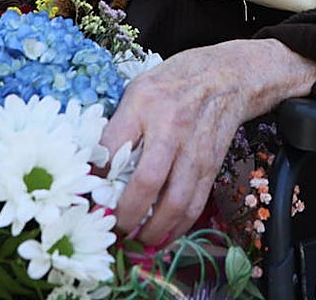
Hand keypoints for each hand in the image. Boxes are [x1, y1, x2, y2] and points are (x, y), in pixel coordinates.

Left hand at [100, 39, 315, 244]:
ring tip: (135, 240)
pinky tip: (162, 234)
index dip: (95, 175)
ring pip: (175, 202)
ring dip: (153, 230)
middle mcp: (171, 126)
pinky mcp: (211, 165)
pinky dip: (177, 227)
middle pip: (147, 181)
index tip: (87, 193)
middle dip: (126, 214)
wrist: (229, 76)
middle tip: (112, 227)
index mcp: (146, 101)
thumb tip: (95, 166)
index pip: (112, 145)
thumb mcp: (139, 88)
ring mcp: (195, 148)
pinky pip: (195, 204)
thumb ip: (119, 123)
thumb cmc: (177, 80)